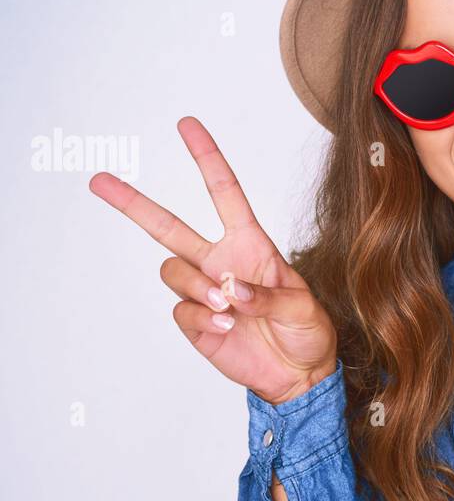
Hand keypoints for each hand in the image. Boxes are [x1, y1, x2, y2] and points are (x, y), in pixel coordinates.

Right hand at [89, 116, 337, 403]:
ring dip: (197, 287)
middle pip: (167, 225)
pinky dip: (202, 318)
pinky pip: (181, 311)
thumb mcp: (303, 307)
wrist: (298, 375)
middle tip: (99, 181)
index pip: (224, 193)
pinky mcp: (196, 323)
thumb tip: (230, 288)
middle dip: (132, 203)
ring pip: (173, 270)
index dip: (206, 158)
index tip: (186, 125)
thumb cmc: (307, 332)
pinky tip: (226, 328)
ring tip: (227, 309)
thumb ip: (267, 295)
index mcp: (250, 244)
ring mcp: (205, 291)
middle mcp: (220, 262)